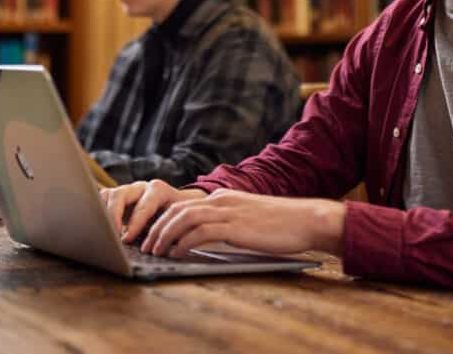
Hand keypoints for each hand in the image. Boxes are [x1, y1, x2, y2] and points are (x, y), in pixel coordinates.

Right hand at [100, 179, 204, 243]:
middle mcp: (141, 187)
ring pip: (109, 195)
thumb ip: (167, 232)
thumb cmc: (177, 217)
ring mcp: (128, 190)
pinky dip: (99, 211)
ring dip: (104, 213)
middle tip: (112, 235)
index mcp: (158, 191)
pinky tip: (99, 227)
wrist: (178, 207)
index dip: (134, 224)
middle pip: (121, 195)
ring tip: (102, 231)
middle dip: (114, 216)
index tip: (126, 240)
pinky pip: (103, 199)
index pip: (143, 206)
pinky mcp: (117, 197)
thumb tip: (160, 248)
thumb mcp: (176, 223)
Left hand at [142, 188, 345, 258]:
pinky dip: (183, 243)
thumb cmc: (282, 225)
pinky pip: (200, 232)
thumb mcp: (248, 220)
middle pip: (177, 209)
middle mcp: (222, 200)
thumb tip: (208, 238)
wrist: (306, 220)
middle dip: (157, 228)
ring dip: (164, 235)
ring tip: (155, 252)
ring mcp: (228, 211)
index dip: (163, 220)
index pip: (184, 205)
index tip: (152, 236)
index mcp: (223, 197)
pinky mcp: (235, 226)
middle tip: (146, 246)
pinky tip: (176, 254)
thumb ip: (228, 224)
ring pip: (183, 218)